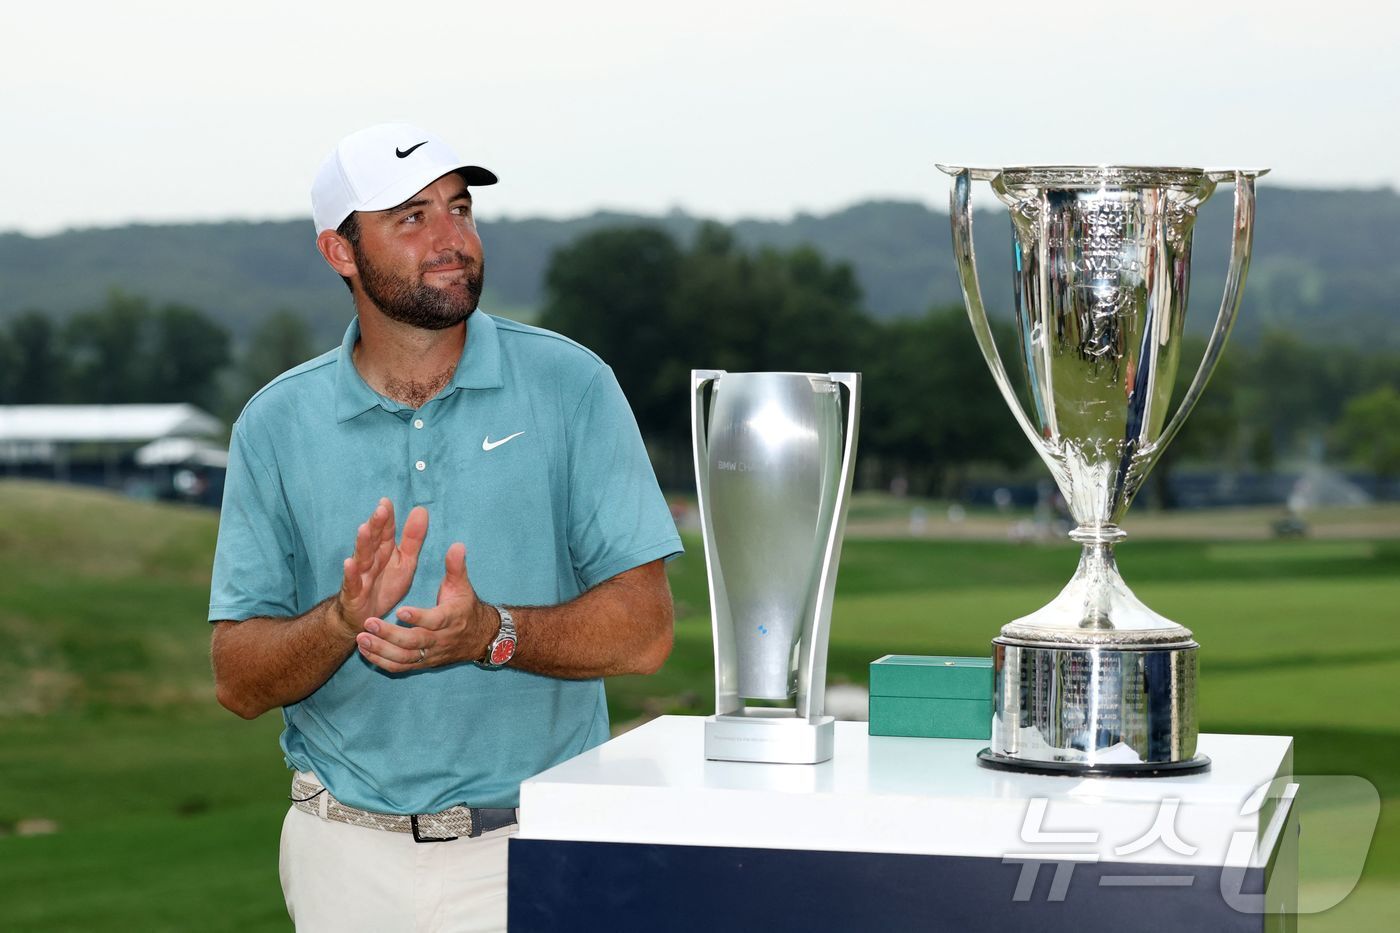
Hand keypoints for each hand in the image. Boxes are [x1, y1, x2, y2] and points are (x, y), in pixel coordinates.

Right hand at [333, 499, 427, 637]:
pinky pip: (352, 582)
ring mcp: (360, 575)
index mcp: (384, 551)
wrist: (366, 616)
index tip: (387, 501)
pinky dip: (350, 573)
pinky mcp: (353, 593)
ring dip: (362, 543)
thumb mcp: (405, 562)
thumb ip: (413, 538)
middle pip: (373, 540)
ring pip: (361, 557)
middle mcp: (371, 560)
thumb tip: (421, 509)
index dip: (387, 517)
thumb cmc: (385, 585)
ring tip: (364, 529)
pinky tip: (349, 563)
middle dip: (377, 524)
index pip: (386, 531)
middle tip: (381, 509)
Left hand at [355, 542, 498, 672]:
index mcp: (451, 619)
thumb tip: (457, 545)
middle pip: (414, 642)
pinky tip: (365, 651)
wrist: (478, 638)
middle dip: (390, 634)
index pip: (434, 621)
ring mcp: (430, 654)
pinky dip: (382, 661)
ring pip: (404, 657)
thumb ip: (456, 566)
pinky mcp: (422, 663)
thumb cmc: (465, 607)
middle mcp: (440, 640)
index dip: (418, 618)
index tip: (399, 610)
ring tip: (362, 638)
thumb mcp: (463, 586)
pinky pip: (400, 667)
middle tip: (369, 622)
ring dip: (381, 650)